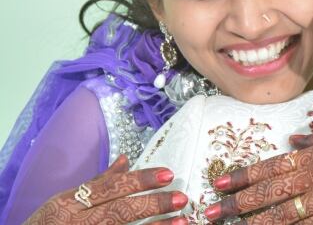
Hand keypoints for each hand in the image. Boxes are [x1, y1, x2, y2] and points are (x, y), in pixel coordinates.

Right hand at [24, 154, 188, 224]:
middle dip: (153, 204)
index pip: (109, 187)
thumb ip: (97, 183)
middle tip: (181, 197)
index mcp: (67, 203)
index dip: (140, 180)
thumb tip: (125, 159)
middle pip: (120, 211)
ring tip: (183, 221)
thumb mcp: (63, 202)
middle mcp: (75, 222)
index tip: (168, 174)